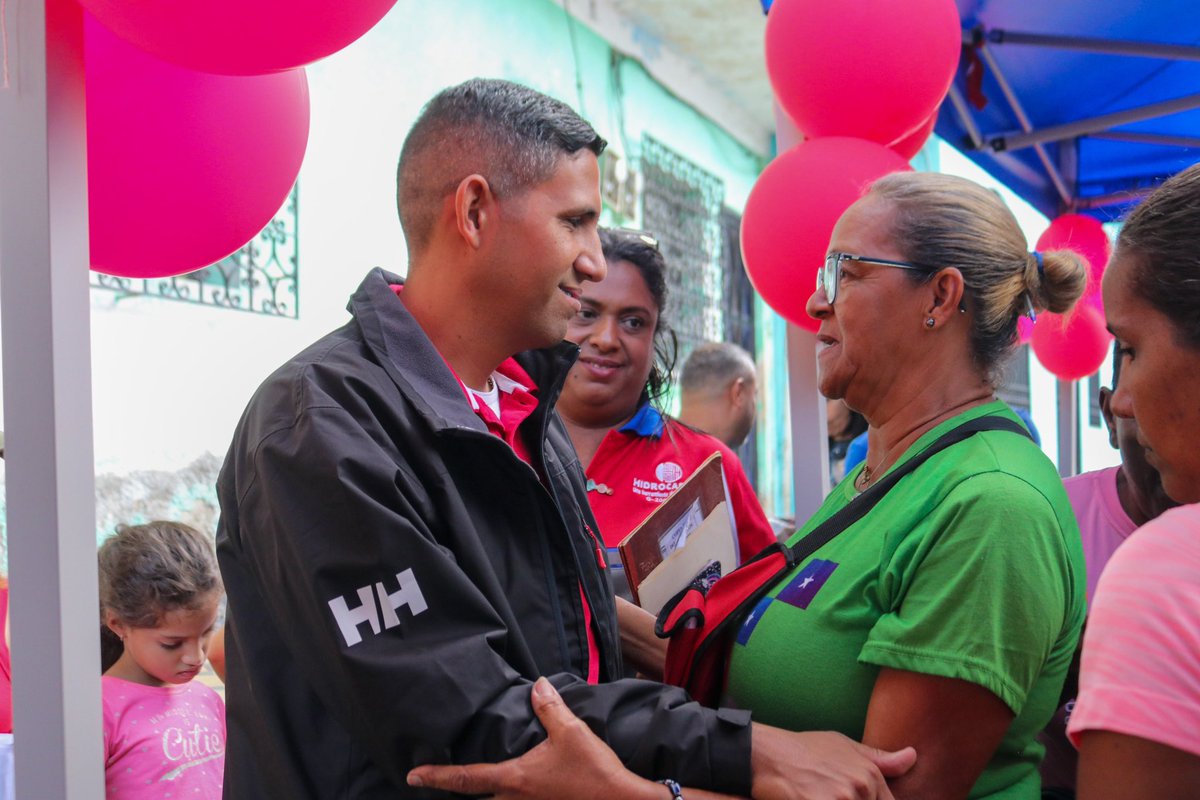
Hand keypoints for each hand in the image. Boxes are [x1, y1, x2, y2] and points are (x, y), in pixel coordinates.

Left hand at [407, 678, 661, 799]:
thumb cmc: (594, 770)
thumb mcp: (571, 731)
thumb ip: (549, 707)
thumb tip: (537, 685)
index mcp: (516, 779)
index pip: (467, 778)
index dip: (437, 776)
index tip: (413, 775)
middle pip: (479, 798)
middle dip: (458, 790)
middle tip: (438, 780)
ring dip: (486, 795)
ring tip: (474, 783)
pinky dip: (507, 796)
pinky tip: (517, 787)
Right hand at [750, 724, 915, 799]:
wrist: (766, 754)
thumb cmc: (804, 750)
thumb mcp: (843, 746)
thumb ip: (880, 758)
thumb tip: (912, 756)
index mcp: (870, 775)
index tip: (849, 798)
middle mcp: (860, 788)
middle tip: (829, 793)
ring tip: (819, 794)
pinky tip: (811, 799)